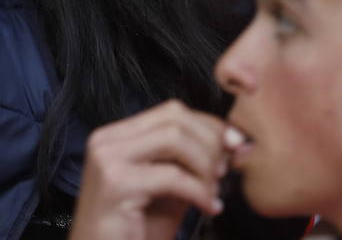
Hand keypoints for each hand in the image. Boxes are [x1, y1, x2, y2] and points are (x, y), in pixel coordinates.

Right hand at [69, 100, 241, 239]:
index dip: (208, 125)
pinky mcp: (116, 184)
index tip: (234, 145)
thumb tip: (230, 142)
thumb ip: (190, 163)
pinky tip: (210, 208)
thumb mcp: (168, 190)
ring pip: (174, 139)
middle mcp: (107, 141)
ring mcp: (108, 160)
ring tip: (214, 191)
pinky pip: (172, 176)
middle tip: (226, 170)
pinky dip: (199, 191)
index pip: (170, 112)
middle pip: (173, 119)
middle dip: (210, 142)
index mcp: (116, 136)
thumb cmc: (135, 232)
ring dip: (205, 165)